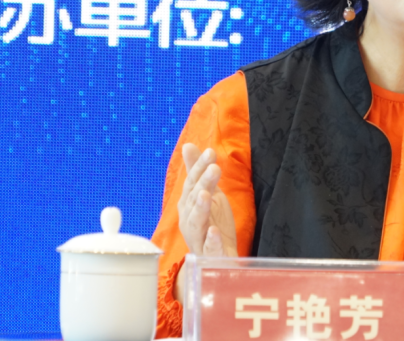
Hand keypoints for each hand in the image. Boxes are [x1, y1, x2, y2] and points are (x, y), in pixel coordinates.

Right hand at [174, 143, 237, 299]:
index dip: (200, 167)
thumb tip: (187, 144)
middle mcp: (189, 218)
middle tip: (214, 167)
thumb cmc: (210, 223)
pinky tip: (214, 232)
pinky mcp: (209, 253)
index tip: (211, 152)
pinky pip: (209, 248)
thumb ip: (196, 171)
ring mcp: (197, 236)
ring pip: (197, 221)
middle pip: (194, 198)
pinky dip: (211, 240)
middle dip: (203, 182)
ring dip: (201, 208)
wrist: (216, 259)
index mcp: (188, 204)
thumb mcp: (206, 194)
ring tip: (207, 195)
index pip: (193, 182)